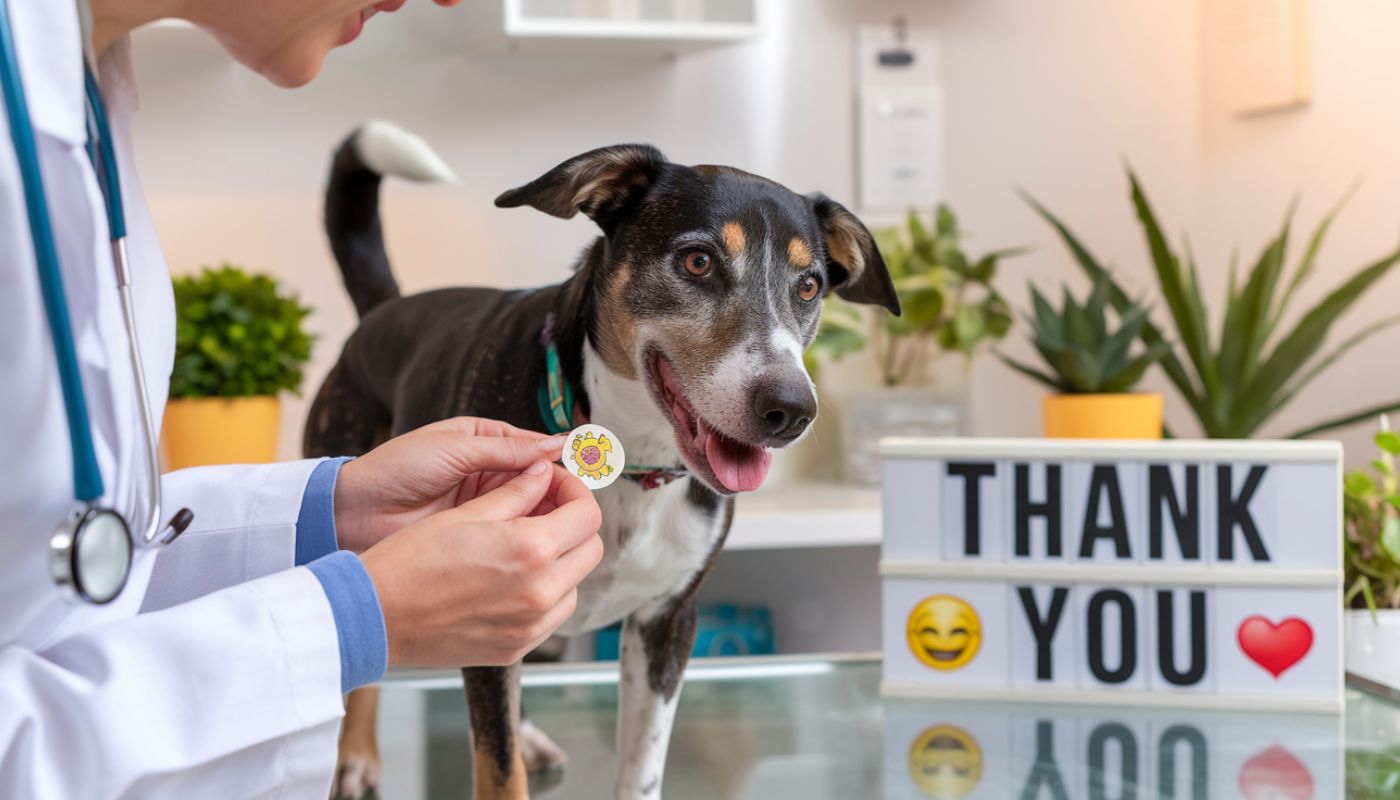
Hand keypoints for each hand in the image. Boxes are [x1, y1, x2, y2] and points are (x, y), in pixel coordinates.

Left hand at [333, 417, 566, 552]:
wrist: (355, 511)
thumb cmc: (396, 468)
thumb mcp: (454, 448)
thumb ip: (507, 450)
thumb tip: (559, 445)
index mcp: (486, 441)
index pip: (537, 452)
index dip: (559, 464)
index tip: (579, 477)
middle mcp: (490, 473)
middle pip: (539, 484)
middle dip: (557, 494)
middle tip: (573, 509)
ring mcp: (484, 506)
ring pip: (529, 510)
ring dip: (544, 517)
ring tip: (559, 526)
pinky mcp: (475, 535)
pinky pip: (510, 534)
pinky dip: (525, 538)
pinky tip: (538, 544)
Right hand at [360, 460, 603, 666]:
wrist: (375, 615)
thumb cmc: (411, 561)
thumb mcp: (467, 513)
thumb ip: (516, 492)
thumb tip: (543, 472)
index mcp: (531, 550)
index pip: (587, 514)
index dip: (575, 491)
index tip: (556, 484)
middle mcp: (540, 591)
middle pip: (591, 549)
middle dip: (574, 523)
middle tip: (545, 509)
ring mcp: (532, 625)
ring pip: (575, 584)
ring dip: (563, 560)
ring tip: (525, 544)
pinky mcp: (518, 647)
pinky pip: (553, 616)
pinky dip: (546, 593)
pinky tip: (514, 578)